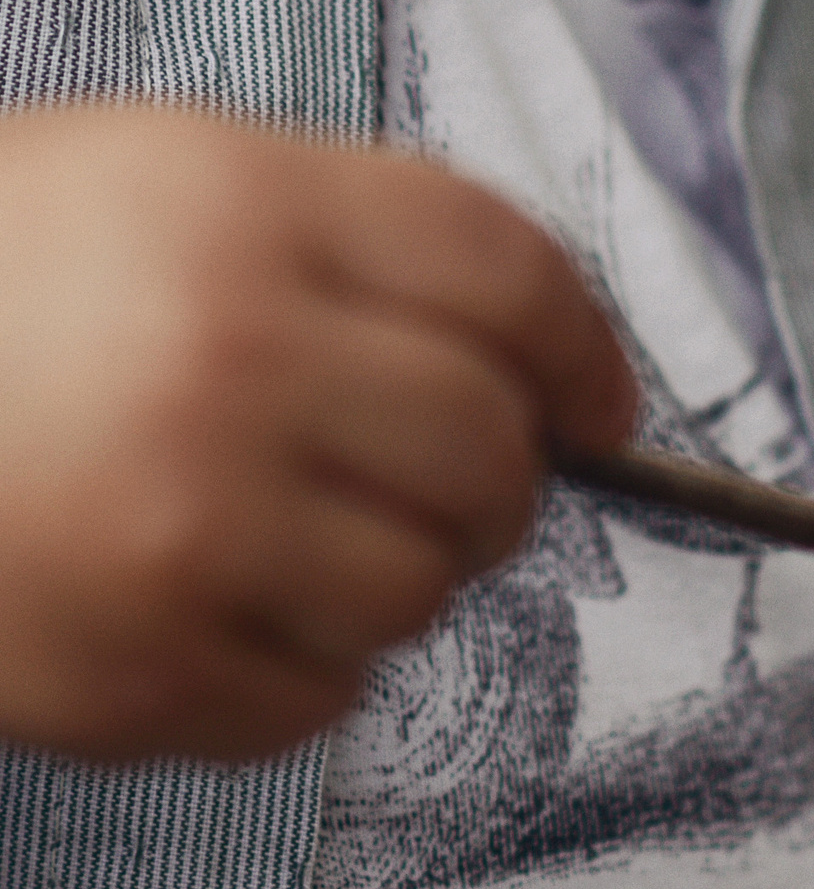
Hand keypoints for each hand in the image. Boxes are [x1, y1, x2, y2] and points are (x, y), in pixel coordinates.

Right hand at [0, 105, 634, 761]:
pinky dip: (281, 670)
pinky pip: (321, 701)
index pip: (507, 277)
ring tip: (250, 535)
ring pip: (419, 594)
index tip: (598, 408)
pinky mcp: (141, 672)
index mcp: (229, 202)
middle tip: (407, 482)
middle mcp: (223, 358)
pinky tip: (180, 605)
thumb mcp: (139, 188)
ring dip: (375, 581)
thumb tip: (544, 376)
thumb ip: (342, 254)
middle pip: (492, 457)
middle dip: (484, 484)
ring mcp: (182, 527)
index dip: (582, 353)